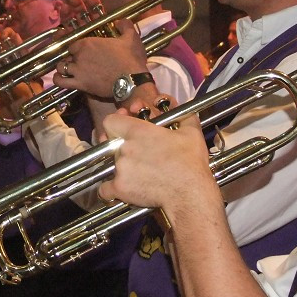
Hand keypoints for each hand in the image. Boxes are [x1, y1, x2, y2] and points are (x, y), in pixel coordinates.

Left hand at [52, 19, 148, 96]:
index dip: (77, 48)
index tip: (83, 52)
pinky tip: (59, 79)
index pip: (74, 43)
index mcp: (88, 43)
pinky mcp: (80, 84)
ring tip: (68, 70)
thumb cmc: (130, 59)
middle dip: (71, 58)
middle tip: (79, 62)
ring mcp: (78, 70)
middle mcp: (80, 55)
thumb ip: (125, 26)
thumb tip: (121, 21)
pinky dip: (58, 80)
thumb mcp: (131, 38)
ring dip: (63, 67)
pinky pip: (61, 82)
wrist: (132, 81)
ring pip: (61, 67)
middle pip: (67, 55)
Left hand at [96, 111, 215, 213]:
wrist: (189, 192)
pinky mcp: (119, 188)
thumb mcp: (191, 132)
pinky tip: (122, 189)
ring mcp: (120, 168)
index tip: (124, 128)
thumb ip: (181, 114)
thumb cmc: (190, 162)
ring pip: (109, 165)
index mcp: (137, 131)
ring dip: (119, 167)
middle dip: (120, 147)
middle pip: (110, 144)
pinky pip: (105, 189)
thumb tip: (176, 103)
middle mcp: (124, 147)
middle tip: (135, 153)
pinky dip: (111, 190)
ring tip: (135, 173)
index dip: (116, 124)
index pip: (110, 122)